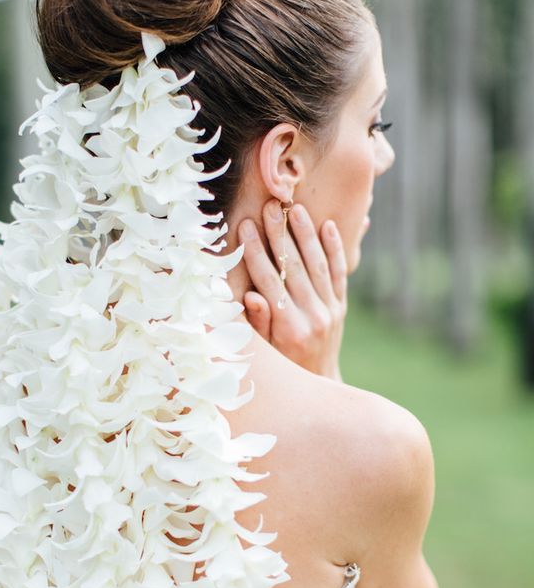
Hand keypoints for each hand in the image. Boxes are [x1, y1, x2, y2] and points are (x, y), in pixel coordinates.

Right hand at [239, 201, 347, 379]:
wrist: (318, 381)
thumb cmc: (282, 366)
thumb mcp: (264, 349)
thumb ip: (259, 322)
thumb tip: (250, 296)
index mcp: (289, 327)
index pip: (269, 281)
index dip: (255, 253)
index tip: (245, 226)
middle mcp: (313, 317)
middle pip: (294, 267)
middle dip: (281, 234)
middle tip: (271, 207)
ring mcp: (330, 310)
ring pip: (318, 265)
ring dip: (306, 234)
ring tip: (296, 208)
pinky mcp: (341, 306)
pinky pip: (338, 273)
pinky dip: (334, 248)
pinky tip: (328, 226)